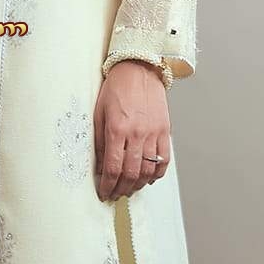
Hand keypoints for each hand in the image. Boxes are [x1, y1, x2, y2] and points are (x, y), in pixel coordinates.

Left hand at [93, 61, 170, 201]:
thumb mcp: (99, 113)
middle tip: (115, 194)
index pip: (112, 168)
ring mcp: (153, 133)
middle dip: (121, 189)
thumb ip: (100, 141)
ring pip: (148, 170)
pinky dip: (157, 174)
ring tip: (129, 189)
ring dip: (138, 185)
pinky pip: (164, 160)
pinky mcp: (165, 131)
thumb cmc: (116, 88)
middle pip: (131, 173)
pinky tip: (148, 178)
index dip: (108, 186)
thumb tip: (100, 166)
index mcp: (117, 130)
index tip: (104, 193)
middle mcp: (137, 134)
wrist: (138, 69)